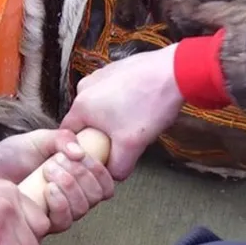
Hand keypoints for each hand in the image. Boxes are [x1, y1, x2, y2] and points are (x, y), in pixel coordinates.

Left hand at [0, 129, 115, 230]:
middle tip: (58, 161)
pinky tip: (49, 189)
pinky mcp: (42, 224)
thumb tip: (80, 152)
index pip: (104, 184)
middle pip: (96, 197)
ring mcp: (57, 212)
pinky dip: (60, 203)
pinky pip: (63, 221)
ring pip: (82, 209)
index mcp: (77, 178)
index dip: (99, 172)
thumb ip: (62, 139)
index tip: (81, 156)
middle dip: (82, 176)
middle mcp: (71, 198)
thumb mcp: (40, 139)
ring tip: (49, 171)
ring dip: (70, 187)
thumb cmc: (13, 155)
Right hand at [60, 45, 182, 179]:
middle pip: (86, 121)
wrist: (176, 72)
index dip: (82, 149)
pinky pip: (113, 93)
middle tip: (122, 141)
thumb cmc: (149, 105)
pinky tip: (141, 107)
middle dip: (101, 134)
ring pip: (100, 106)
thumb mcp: (131, 146)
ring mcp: (101, 75)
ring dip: (113, 118)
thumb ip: (117, 167)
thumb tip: (113, 175)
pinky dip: (123, 102)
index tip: (99, 155)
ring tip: (135, 123)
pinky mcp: (116, 68)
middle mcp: (85, 86)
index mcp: (81, 104)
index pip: (69, 135)